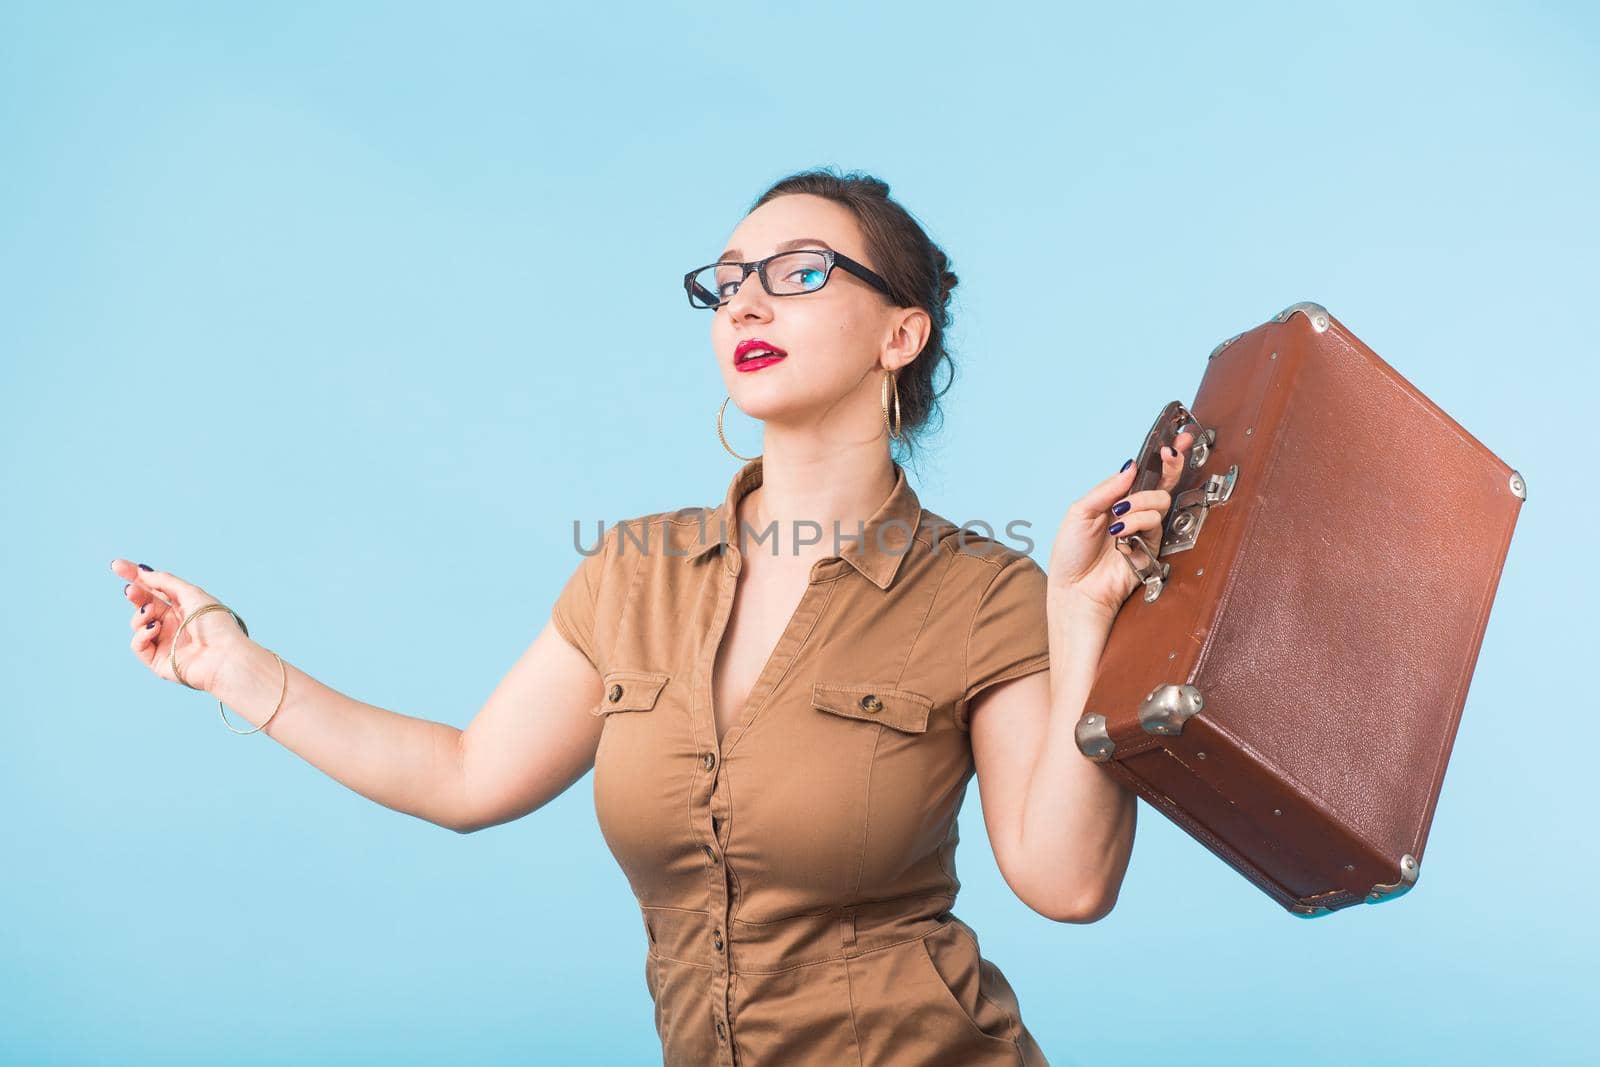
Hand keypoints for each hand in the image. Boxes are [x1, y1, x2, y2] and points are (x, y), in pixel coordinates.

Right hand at [110, 558, 251, 694]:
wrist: (223, 655)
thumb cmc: (214, 623)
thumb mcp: (191, 594)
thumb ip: (165, 582)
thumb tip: (142, 571)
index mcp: (184, 606)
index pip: (155, 589)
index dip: (136, 577)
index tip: (117, 565)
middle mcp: (173, 624)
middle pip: (144, 604)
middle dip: (135, 595)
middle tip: (130, 590)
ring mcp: (165, 642)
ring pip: (138, 624)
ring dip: (140, 615)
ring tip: (151, 613)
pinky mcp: (158, 661)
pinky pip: (138, 645)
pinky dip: (142, 634)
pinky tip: (154, 628)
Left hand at [1046, 433, 1196, 618]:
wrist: (1075, 589)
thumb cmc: (1071, 554)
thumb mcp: (1080, 512)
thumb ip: (1107, 488)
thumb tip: (1130, 466)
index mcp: (1113, 500)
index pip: (1140, 474)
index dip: (1158, 457)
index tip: (1173, 441)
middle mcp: (1131, 511)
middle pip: (1161, 483)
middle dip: (1170, 466)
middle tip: (1170, 455)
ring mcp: (1142, 528)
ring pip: (1159, 500)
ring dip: (1139, 504)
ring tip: (1117, 520)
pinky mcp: (1151, 546)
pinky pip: (1154, 523)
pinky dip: (1136, 523)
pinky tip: (1120, 536)